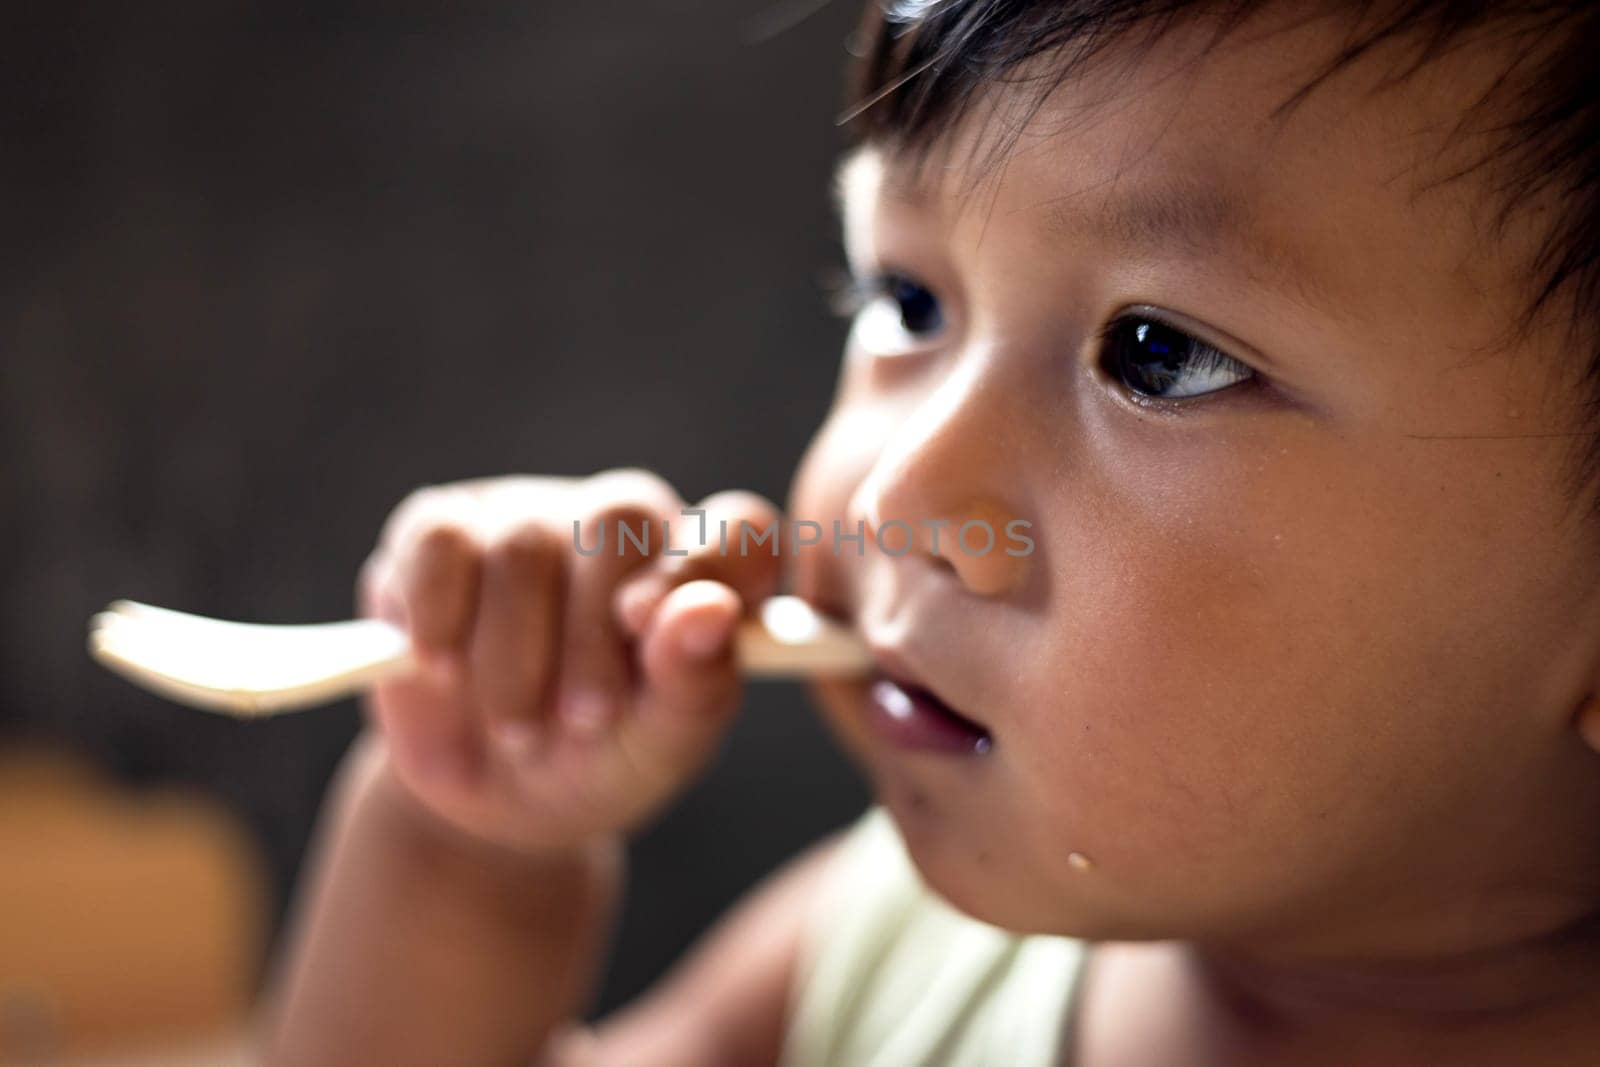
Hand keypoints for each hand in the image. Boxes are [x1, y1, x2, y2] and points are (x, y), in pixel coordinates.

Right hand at [354, 469, 781, 852]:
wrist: (486, 799)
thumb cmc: (598, 763)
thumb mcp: (657, 749)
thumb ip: (695, 682)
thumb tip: (710, 611)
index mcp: (698, 570)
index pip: (737, 526)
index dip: (706, 563)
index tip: (650, 626)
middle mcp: (620, 527)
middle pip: (616, 519)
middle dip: (593, 634)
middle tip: (583, 722)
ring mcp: (530, 516)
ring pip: (522, 545)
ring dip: (515, 654)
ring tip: (518, 729)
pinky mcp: (440, 530)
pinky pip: (440, 541)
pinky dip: (439, 613)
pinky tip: (445, 669)